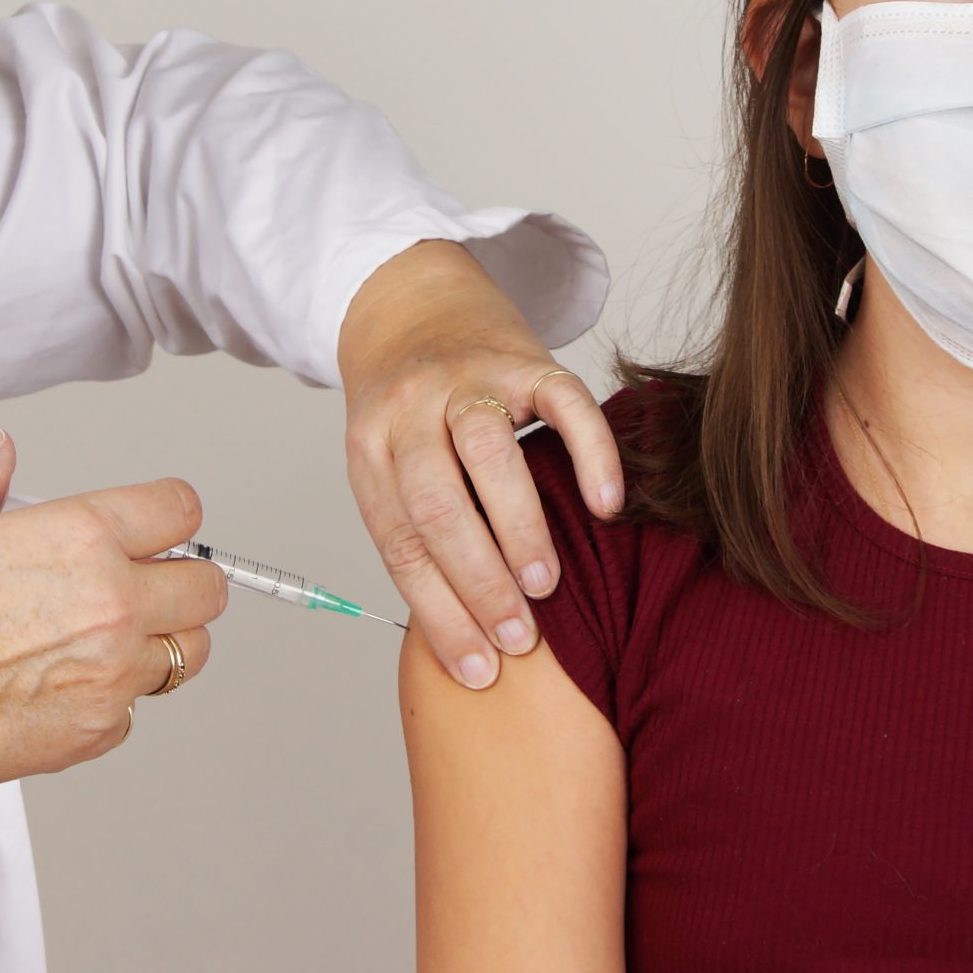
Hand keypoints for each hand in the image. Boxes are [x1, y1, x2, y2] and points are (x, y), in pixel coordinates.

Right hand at [0, 430, 227, 829]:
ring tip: (104, 635)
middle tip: (140, 580)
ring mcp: (107, 677)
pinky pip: (135, 712)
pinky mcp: (90, 735)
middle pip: (208, 587)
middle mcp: (109, 605)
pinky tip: (58, 684)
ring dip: (160, 641)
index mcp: (78, 537)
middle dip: (182, 578)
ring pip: (186, 655)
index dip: (167, 513)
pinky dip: (111, 699)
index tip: (153, 524)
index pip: (180, 510)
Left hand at [339, 241, 623, 690]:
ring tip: (546, 585)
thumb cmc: (411, 411)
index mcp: (368, 448)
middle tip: (519, 636)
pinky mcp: (524, 357)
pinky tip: (604, 503)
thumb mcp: (389, 463)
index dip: (437, 613)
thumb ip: (419, 528)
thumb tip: (466, 637)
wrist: (413, 302)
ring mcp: (467, 378)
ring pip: (488, 454)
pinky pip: (562, 402)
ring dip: (519, 528)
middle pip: (436, 503)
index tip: (477, 671)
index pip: (399, 543)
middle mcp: (410, 410)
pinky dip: (588, 454)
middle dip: (478, 581)